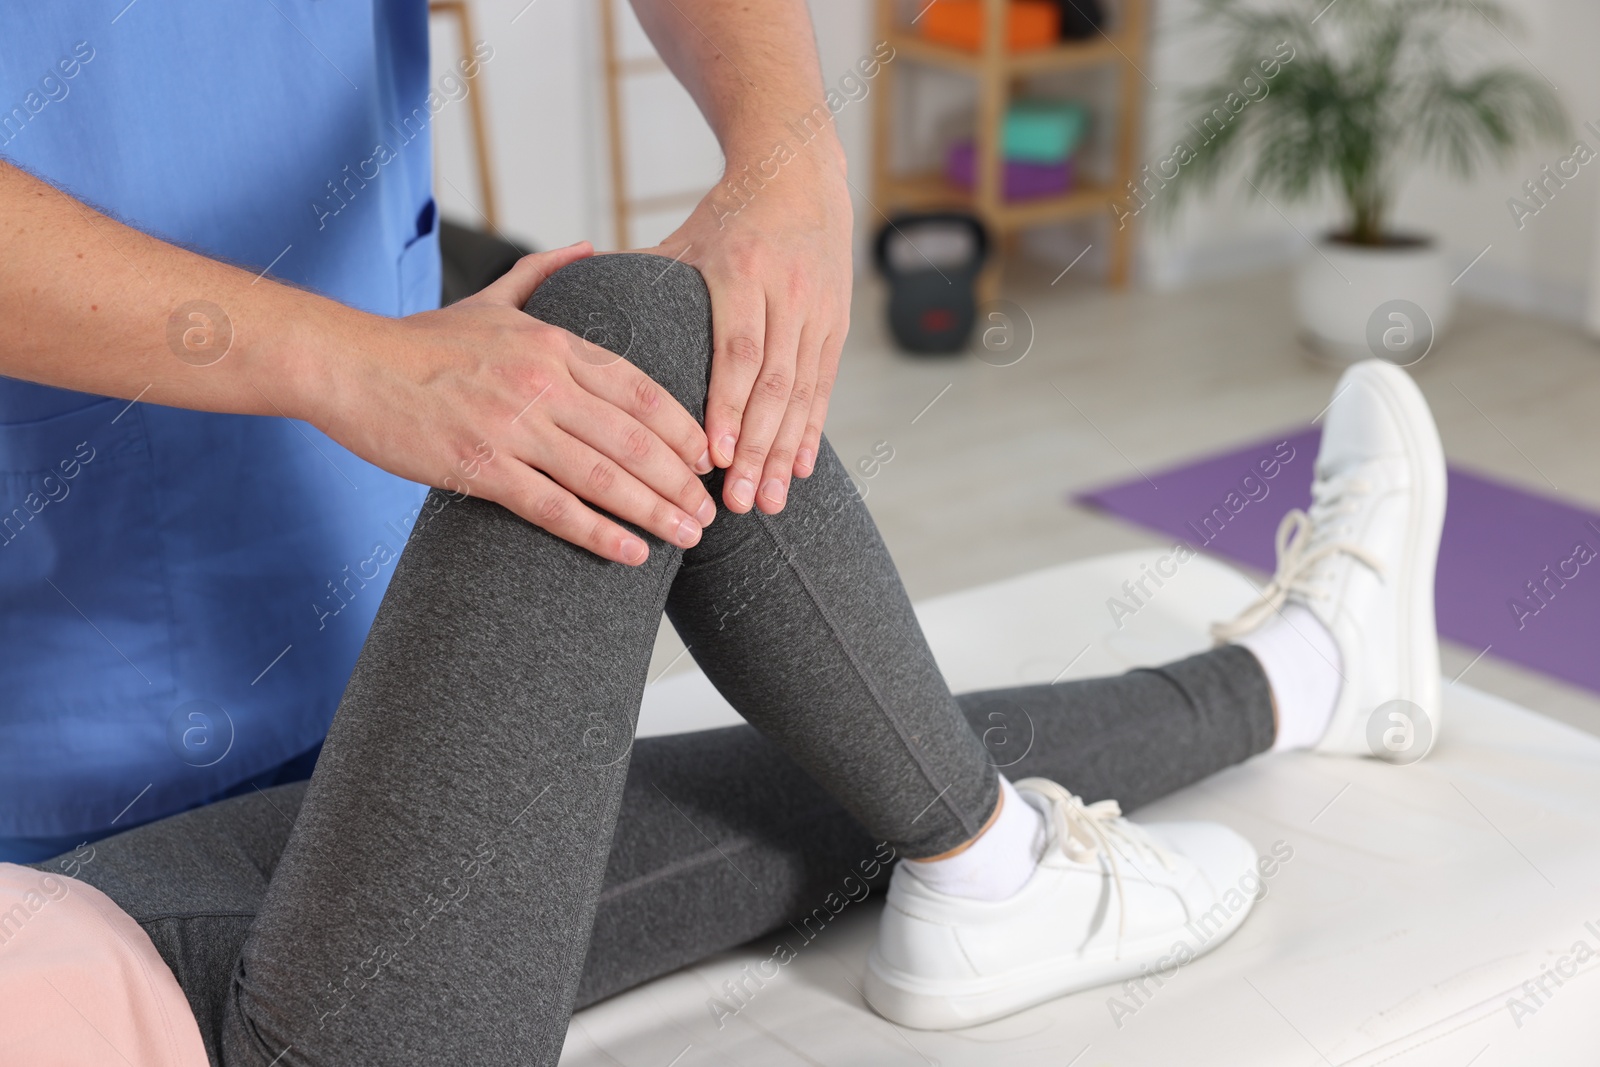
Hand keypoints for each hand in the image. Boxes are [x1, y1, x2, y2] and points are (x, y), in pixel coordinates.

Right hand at [305, 242, 715, 564]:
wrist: (347, 365)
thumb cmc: (420, 341)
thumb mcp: (491, 298)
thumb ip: (543, 273)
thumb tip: (587, 245)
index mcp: (551, 343)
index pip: (639, 388)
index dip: (682, 427)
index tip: (710, 457)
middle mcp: (542, 382)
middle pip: (634, 437)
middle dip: (682, 480)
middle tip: (713, 512)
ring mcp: (512, 426)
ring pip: (604, 476)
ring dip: (656, 511)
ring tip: (690, 536)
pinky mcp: (480, 467)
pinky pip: (554, 508)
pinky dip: (599, 533)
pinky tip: (633, 554)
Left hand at [643, 142, 853, 514]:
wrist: (798, 175)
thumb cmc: (727, 215)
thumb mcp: (681, 240)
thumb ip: (634, 276)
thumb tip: (567, 305)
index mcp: (742, 271)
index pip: (737, 352)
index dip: (726, 408)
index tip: (710, 458)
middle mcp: (786, 293)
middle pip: (772, 385)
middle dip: (754, 449)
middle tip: (734, 502)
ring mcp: (817, 310)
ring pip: (801, 394)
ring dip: (782, 453)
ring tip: (765, 504)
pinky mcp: (836, 324)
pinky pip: (823, 388)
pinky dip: (810, 432)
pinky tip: (797, 472)